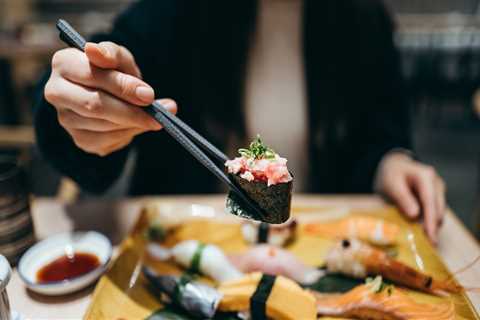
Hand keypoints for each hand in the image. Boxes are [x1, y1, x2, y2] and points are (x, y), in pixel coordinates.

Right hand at [45, 41, 176, 155]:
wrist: (110, 94)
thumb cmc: (113, 71)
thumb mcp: (118, 57)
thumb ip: (111, 53)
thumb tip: (95, 51)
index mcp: (63, 63)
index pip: (91, 75)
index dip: (122, 86)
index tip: (149, 94)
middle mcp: (56, 91)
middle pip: (95, 105)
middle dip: (131, 111)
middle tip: (157, 114)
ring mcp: (65, 118)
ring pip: (104, 125)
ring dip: (133, 123)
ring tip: (152, 117)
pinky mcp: (79, 139)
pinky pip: (108, 141)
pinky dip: (128, 133)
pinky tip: (137, 124)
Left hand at [374, 152, 445, 243]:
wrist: (393, 166)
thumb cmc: (390, 174)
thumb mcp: (391, 184)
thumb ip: (402, 198)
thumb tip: (414, 215)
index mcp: (426, 177)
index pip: (430, 203)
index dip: (431, 222)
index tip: (430, 238)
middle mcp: (436, 183)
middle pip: (438, 210)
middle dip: (432, 228)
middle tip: (424, 245)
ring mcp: (438, 191)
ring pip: (438, 214)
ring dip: (430, 226)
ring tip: (421, 241)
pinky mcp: (435, 198)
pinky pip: (433, 213)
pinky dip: (427, 223)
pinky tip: (420, 232)